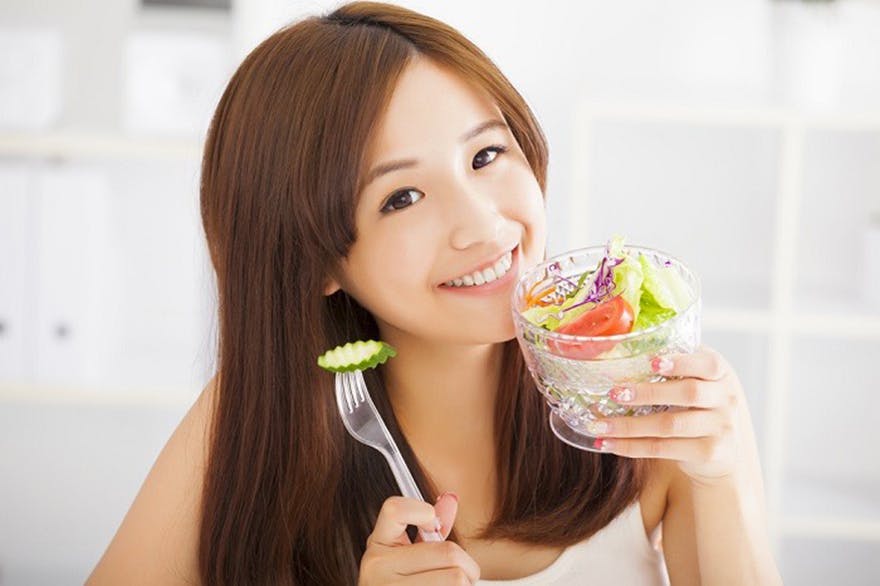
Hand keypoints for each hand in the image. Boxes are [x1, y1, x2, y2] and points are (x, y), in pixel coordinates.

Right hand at [359, 493, 479, 584]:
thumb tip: (450, 498)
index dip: (422, 510)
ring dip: (465, 585)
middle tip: (462, 574)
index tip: (432, 526)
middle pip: (448, 553)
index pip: (394, 509)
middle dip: (467, 565)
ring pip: (457, 579)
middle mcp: (378, 569)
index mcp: (377, 547)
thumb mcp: (405, 557)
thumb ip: (428, 529)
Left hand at [592, 346, 754, 482]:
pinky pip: (664, 449)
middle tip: (615, 393)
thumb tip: (615, 353)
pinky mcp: (709, 452)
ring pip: (670, 425)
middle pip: (688, 393)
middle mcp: (726, 399)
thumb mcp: (693, 380)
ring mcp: (720, 427)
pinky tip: (609, 443)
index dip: (682, 362)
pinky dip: (632, 447)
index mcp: (720, 373)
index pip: (708, 364)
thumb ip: (670, 366)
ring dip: (630, 426)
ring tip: (599, 424)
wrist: (723, 450)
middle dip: (648, 393)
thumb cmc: (696, 405)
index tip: (653, 362)